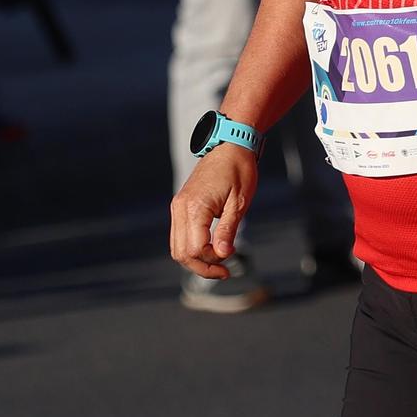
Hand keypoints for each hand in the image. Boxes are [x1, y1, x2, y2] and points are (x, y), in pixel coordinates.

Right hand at [169, 144, 259, 277]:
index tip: (229, 265)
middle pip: (180, 253)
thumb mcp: (239, 202)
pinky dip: (192, 246)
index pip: (194, 249)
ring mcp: (178, 207)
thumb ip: (228, 229)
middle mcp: (180, 209)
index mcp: (194, 208)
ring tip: (219, 261)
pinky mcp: (181, 205)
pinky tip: (212, 248)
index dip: (210, 262)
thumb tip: (223, 255)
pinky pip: (180, 234)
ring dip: (196, 258)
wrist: (230, 146)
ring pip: (176, 246)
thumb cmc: (239, 171)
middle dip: (201, 266)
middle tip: (225, 271)